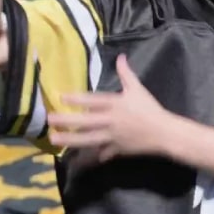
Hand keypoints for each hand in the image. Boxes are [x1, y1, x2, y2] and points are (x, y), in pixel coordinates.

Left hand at [48, 55, 173, 161]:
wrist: (164, 132)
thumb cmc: (150, 108)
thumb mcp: (138, 89)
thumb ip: (126, 74)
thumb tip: (120, 57)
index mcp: (116, 104)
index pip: (93, 100)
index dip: (77, 99)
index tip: (61, 98)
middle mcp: (111, 121)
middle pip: (85, 121)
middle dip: (66, 120)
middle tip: (49, 119)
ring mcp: (113, 137)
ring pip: (87, 138)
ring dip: (70, 138)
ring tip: (54, 138)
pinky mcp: (116, 149)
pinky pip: (102, 152)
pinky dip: (94, 154)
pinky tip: (83, 157)